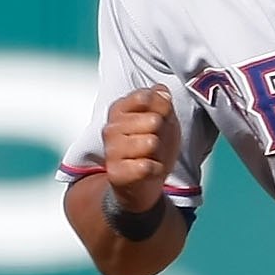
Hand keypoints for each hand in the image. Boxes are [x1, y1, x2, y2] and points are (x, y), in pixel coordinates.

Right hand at [102, 86, 181, 211]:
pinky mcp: (116, 172)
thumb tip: (162, 92)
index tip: (160, 118)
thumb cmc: (152, 147)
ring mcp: (111, 150)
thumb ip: (162, 102)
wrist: (143, 183)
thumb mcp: (163, 119)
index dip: (162, 108)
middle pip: (153, 120)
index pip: (145, 97)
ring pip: (151, 142)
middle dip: (162, 133)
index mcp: (120, 109)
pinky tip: (147, 170)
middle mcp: (111, 128)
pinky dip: (155, 169)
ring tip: (150, 156)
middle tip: (156, 143)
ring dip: (159, 153)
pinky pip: (147, 166)